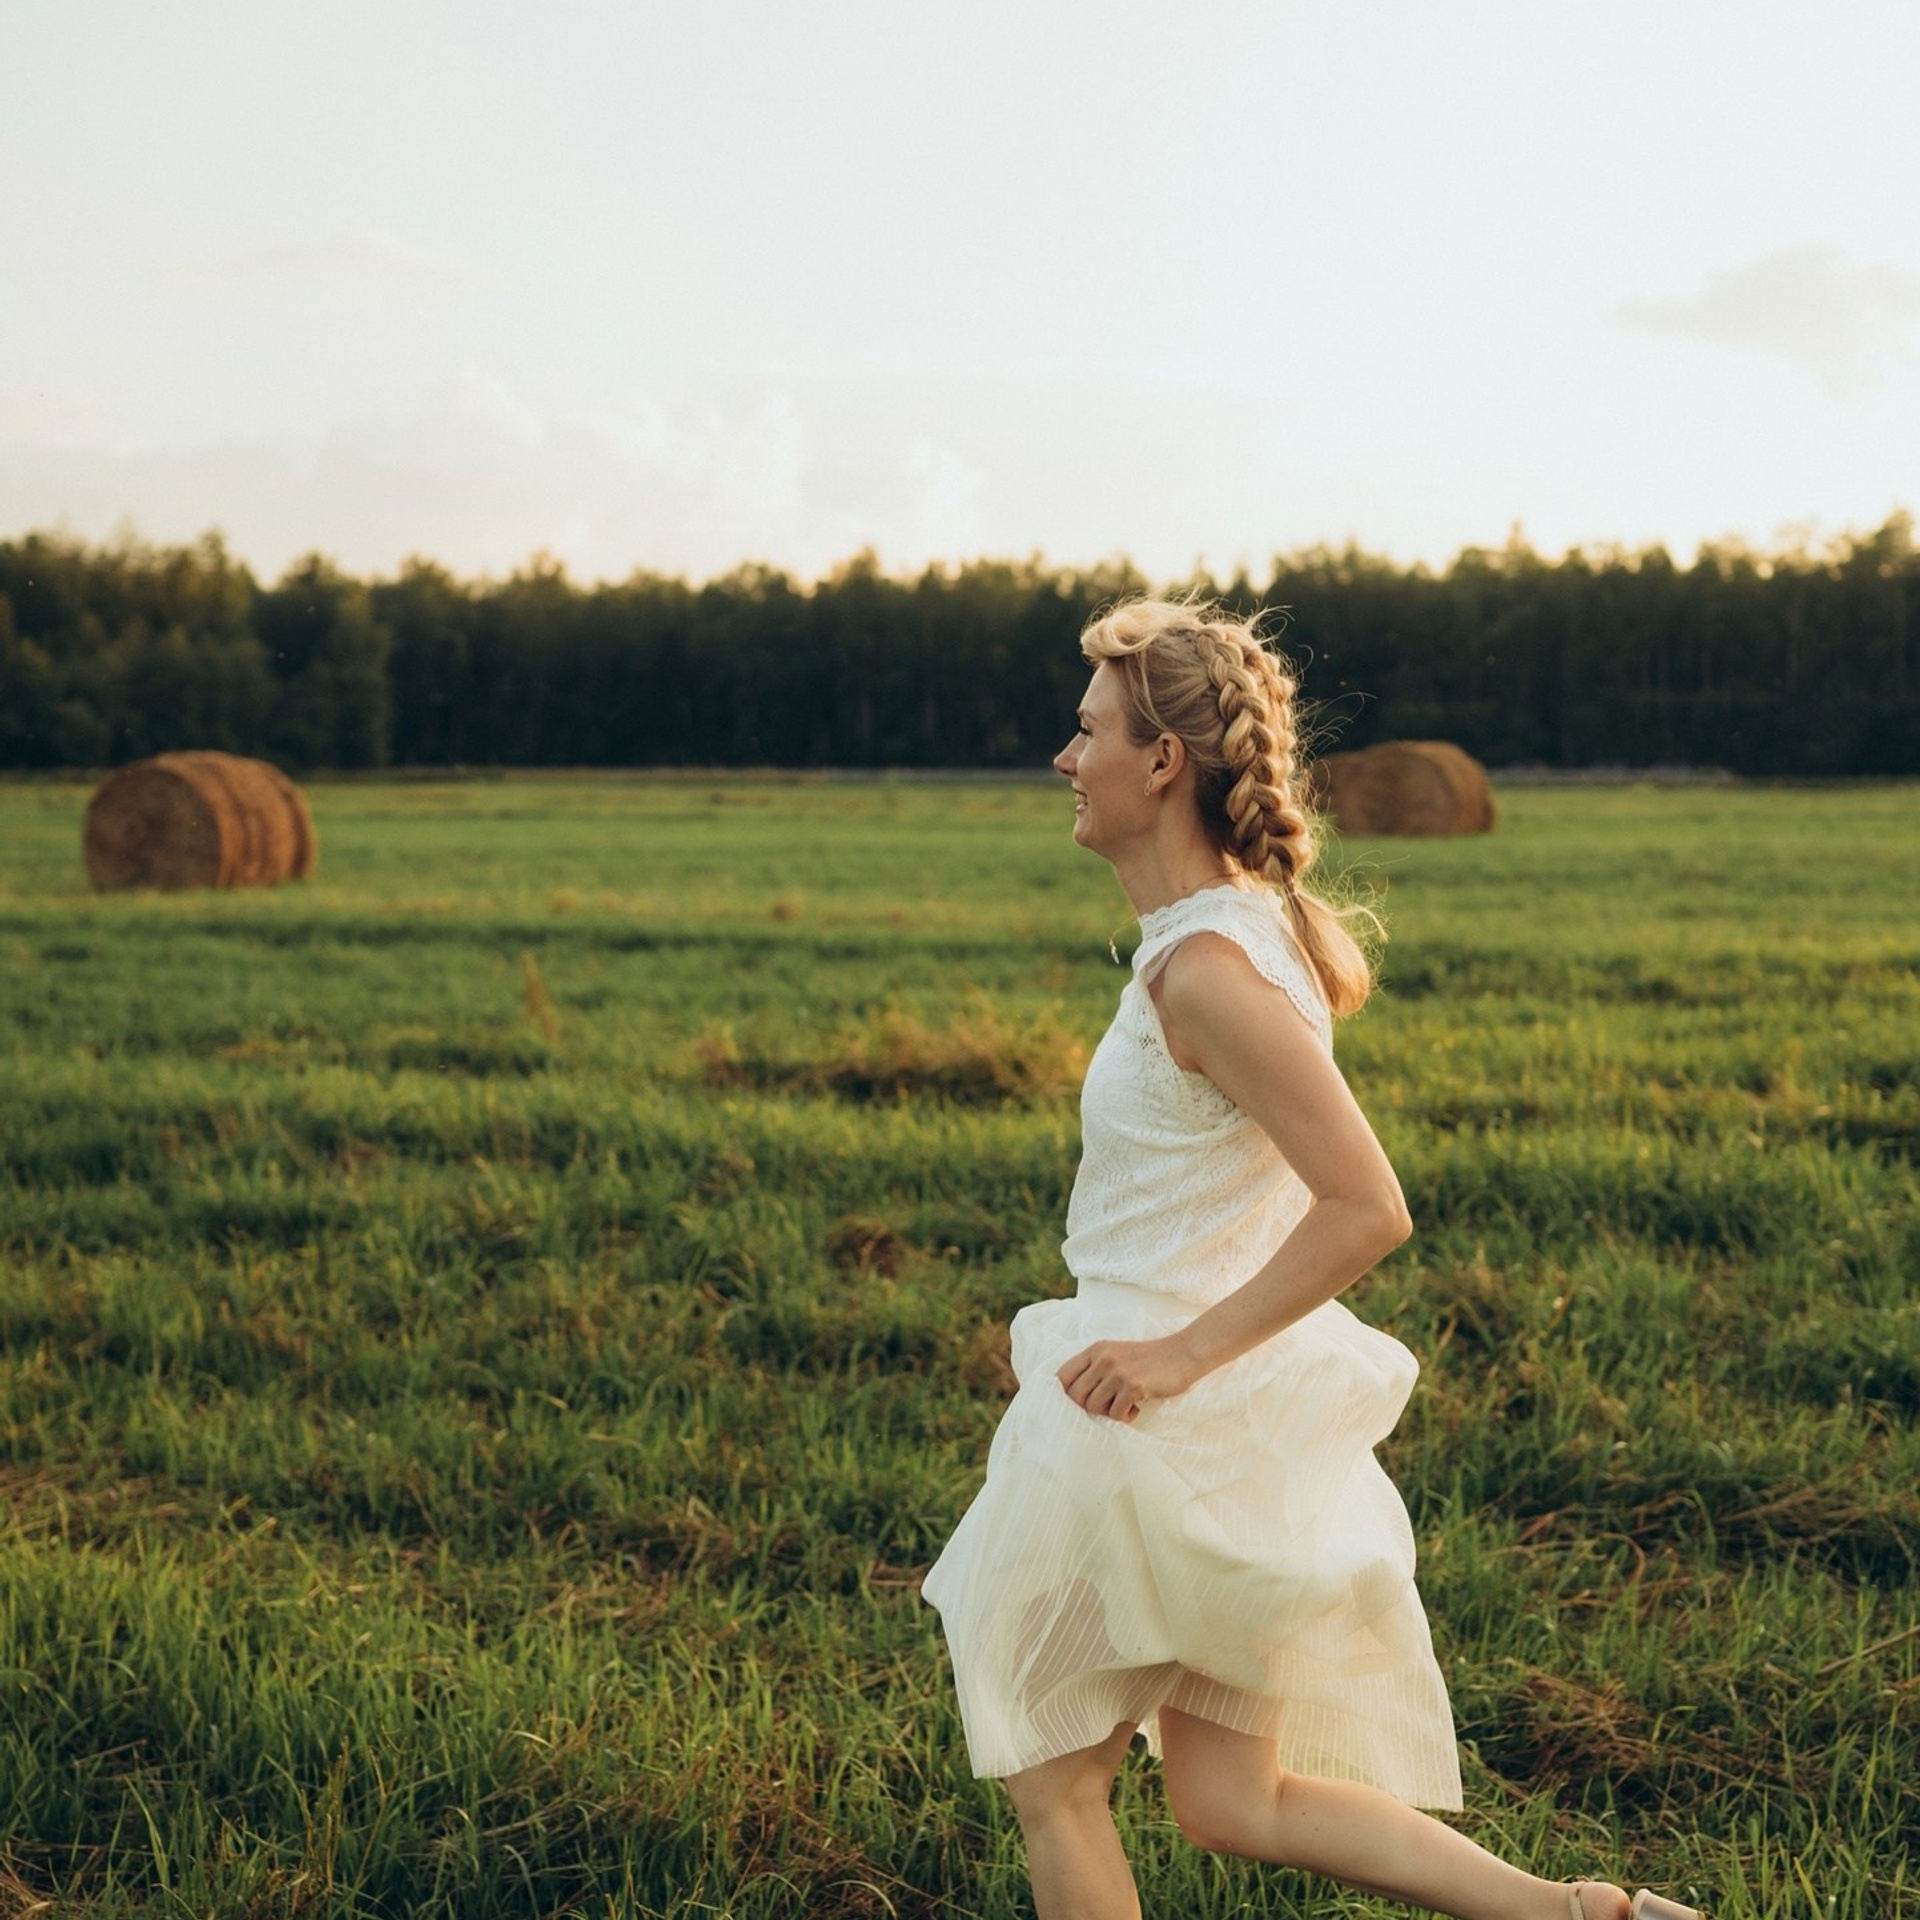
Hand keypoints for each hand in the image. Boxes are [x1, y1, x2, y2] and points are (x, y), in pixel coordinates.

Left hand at [1056, 1334, 1201, 1422]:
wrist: (1182, 1354)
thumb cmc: (1149, 1360)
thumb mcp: (1117, 1355)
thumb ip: (1096, 1368)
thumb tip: (1075, 1398)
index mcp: (1096, 1350)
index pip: (1063, 1375)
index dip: (1067, 1393)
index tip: (1081, 1402)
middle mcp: (1103, 1358)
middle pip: (1075, 1395)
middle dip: (1088, 1407)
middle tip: (1107, 1407)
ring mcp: (1117, 1371)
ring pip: (1093, 1406)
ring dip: (1108, 1413)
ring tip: (1124, 1407)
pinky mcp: (1133, 1385)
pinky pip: (1115, 1413)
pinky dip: (1125, 1417)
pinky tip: (1136, 1409)